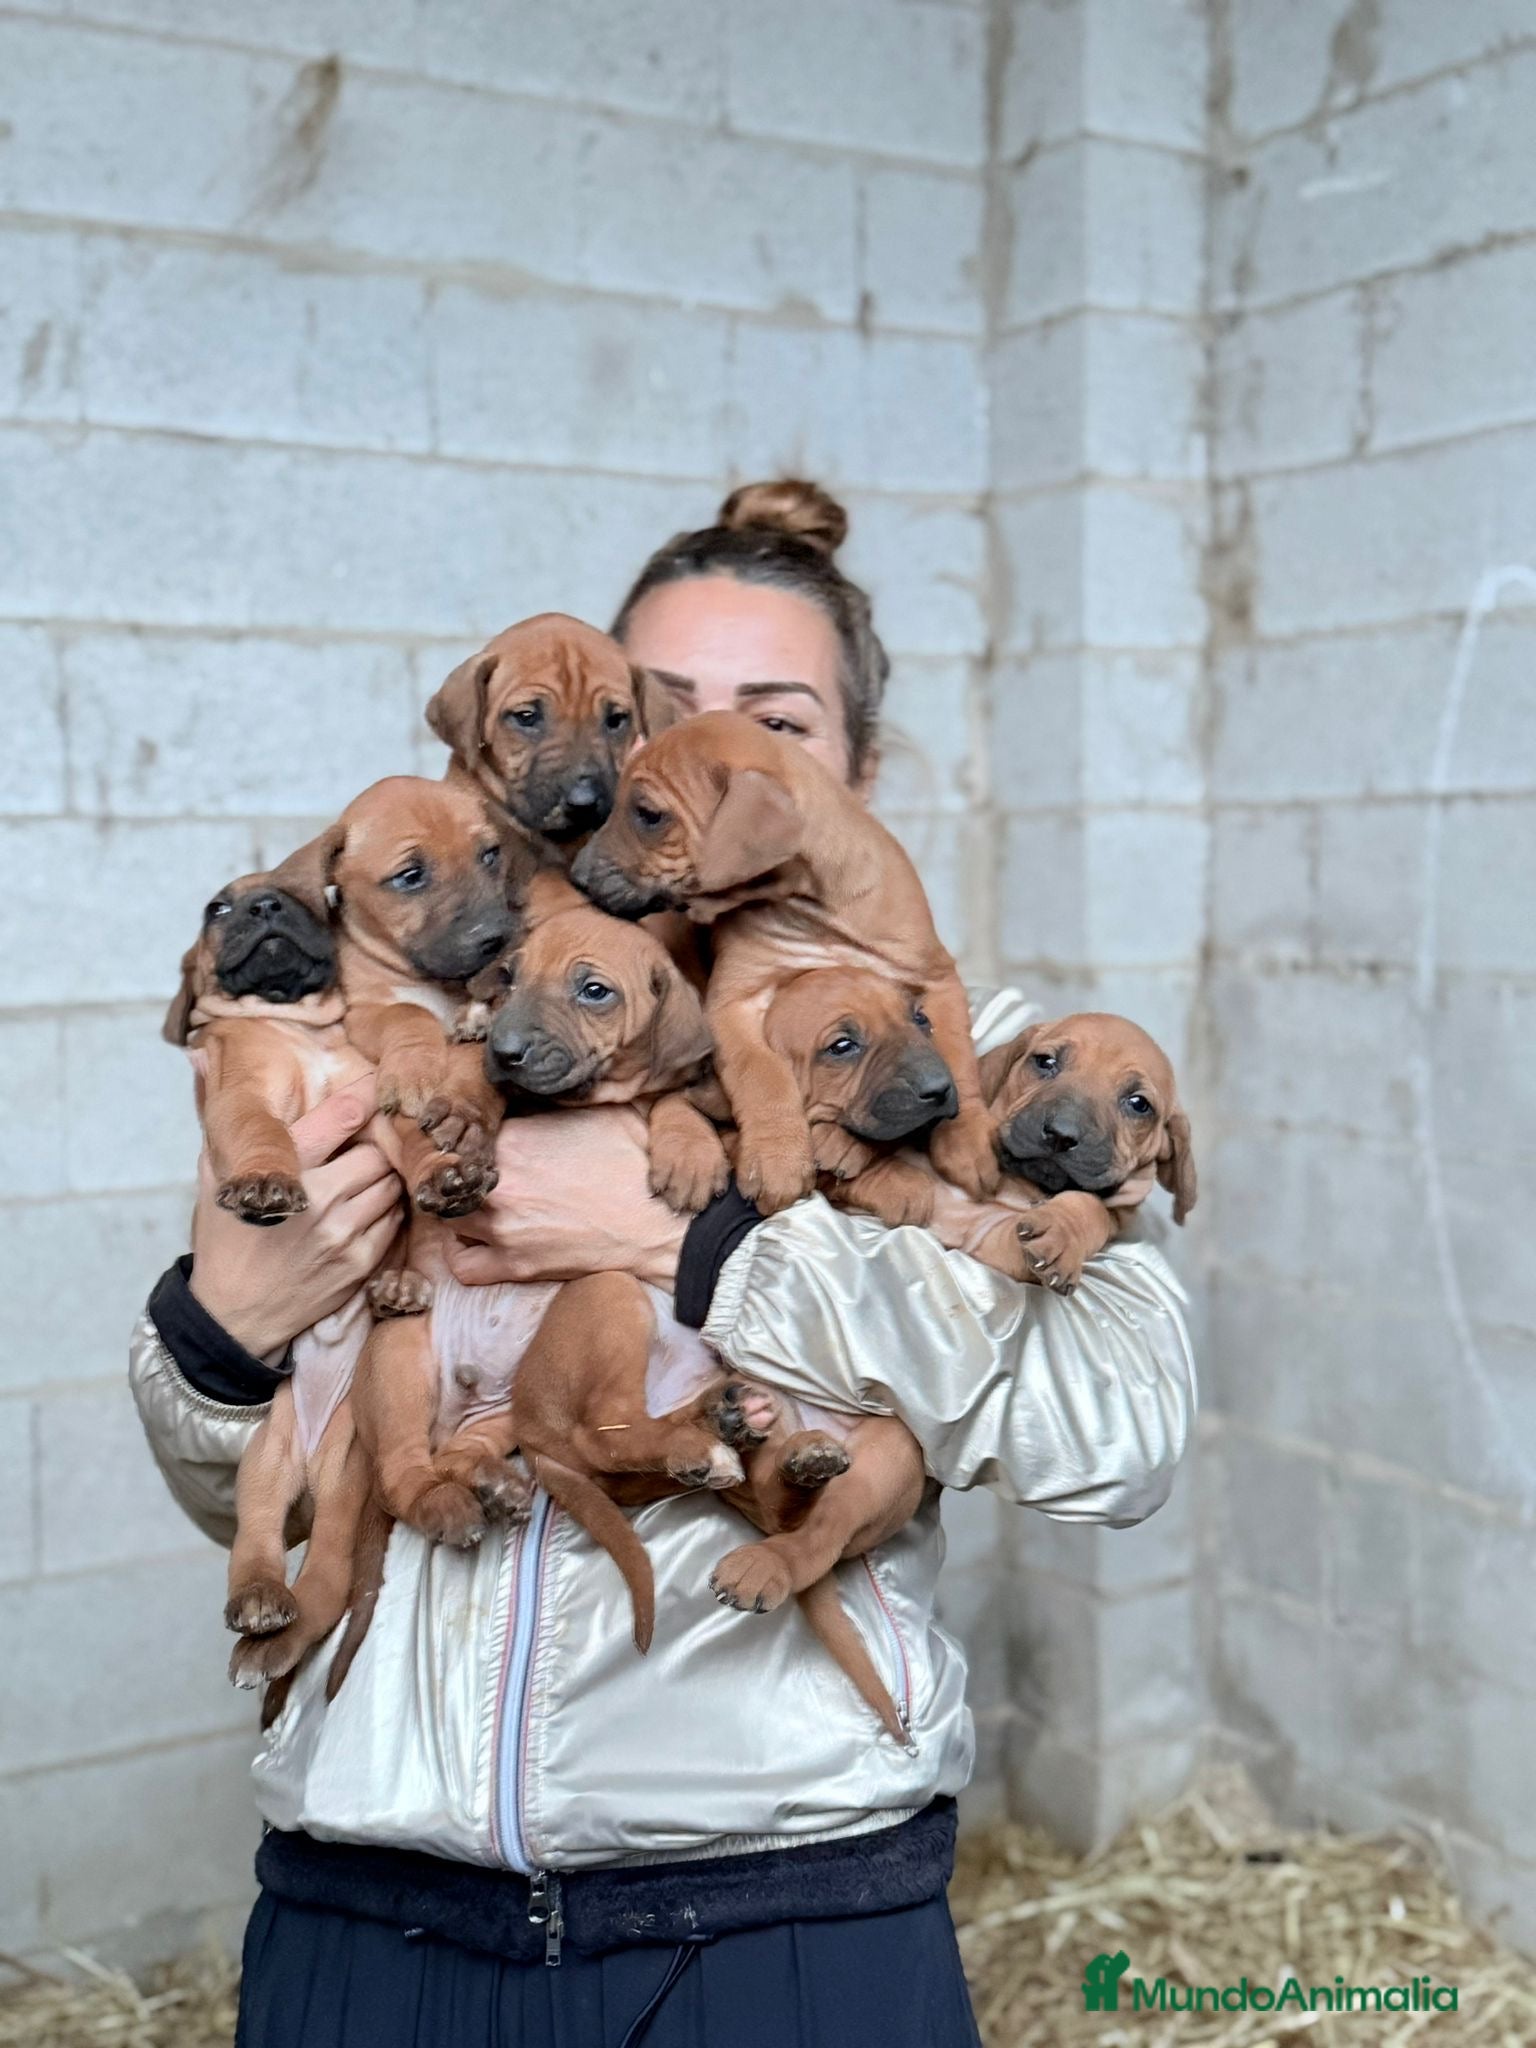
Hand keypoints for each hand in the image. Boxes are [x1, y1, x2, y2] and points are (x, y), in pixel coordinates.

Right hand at [188, 1077, 402, 1357]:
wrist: (234, 1314)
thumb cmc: (224, 1237)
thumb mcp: (212, 1174)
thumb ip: (222, 1115)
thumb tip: (198, 1051)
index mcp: (285, 1171)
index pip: (343, 1116)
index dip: (365, 1094)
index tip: (377, 1082)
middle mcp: (320, 1200)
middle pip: (377, 1149)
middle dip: (374, 1142)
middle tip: (368, 1139)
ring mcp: (344, 1234)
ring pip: (391, 1182)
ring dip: (384, 1173)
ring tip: (365, 1172)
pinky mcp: (361, 1263)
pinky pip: (395, 1219)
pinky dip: (388, 1206)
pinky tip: (368, 1204)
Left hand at [446, 1106, 688, 1289]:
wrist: (664, 1225)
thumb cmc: (639, 1165)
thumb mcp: (602, 1110)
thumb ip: (556, 1099)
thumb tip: (533, 1086)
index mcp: (514, 1140)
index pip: (465, 1131)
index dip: (471, 1131)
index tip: (483, 1135)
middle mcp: (498, 1184)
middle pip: (446, 1174)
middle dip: (457, 1169)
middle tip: (475, 1167)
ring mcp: (502, 1228)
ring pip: (446, 1217)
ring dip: (457, 1207)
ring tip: (477, 1201)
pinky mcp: (514, 1266)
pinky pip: (462, 1264)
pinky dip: (461, 1252)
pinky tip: (477, 1239)